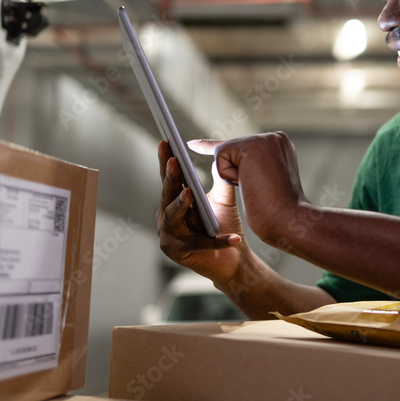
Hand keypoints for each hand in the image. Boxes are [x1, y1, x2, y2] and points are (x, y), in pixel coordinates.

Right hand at [156, 141, 242, 282]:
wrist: (234, 258)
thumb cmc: (224, 226)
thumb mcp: (223, 199)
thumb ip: (220, 179)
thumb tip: (221, 154)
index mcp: (174, 200)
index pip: (169, 178)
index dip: (166, 160)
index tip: (165, 141)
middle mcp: (166, 216)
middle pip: (167, 193)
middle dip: (170, 177)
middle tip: (173, 161)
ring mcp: (168, 235)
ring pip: (173, 216)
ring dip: (181, 204)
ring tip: (189, 193)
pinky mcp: (176, 252)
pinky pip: (197, 243)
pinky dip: (216, 241)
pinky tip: (233, 238)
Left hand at [188, 132, 307, 244]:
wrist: (288, 221)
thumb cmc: (277, 212)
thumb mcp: (261, 185)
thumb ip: (247, 168)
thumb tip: (219, 160)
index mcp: (281, 146)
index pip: (245, 146)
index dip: (226, 151)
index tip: (195, 143)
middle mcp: (275, 138)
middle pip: (233, 148)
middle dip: (232, 170)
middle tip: (253, 187)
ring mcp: (264, 139)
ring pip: (225, 152)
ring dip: (232, 175)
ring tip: (256, 187)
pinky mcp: (251, 146)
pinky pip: (221, 157)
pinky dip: (228, 175)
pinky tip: (249, 183)